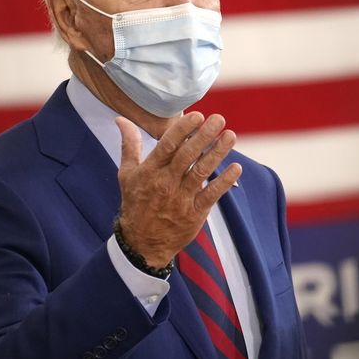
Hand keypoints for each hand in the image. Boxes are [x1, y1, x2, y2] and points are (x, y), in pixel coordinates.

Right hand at [115, 112, 241, 267]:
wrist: (141, 242)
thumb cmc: (135, 202)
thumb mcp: (127, 173)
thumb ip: (129, 144)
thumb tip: (121, 119)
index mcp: (150, 171)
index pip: (167, 146)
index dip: (183, 130)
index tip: (198, 115)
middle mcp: (166, 183)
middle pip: (187, 156)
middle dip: (204, 136)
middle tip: (219, 119)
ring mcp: (181, 198)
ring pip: (201, 172)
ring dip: (217, 153)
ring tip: (230, 136)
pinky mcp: (195, 213)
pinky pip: (211, 195)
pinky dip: (225, 181)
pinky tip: (236, 167)